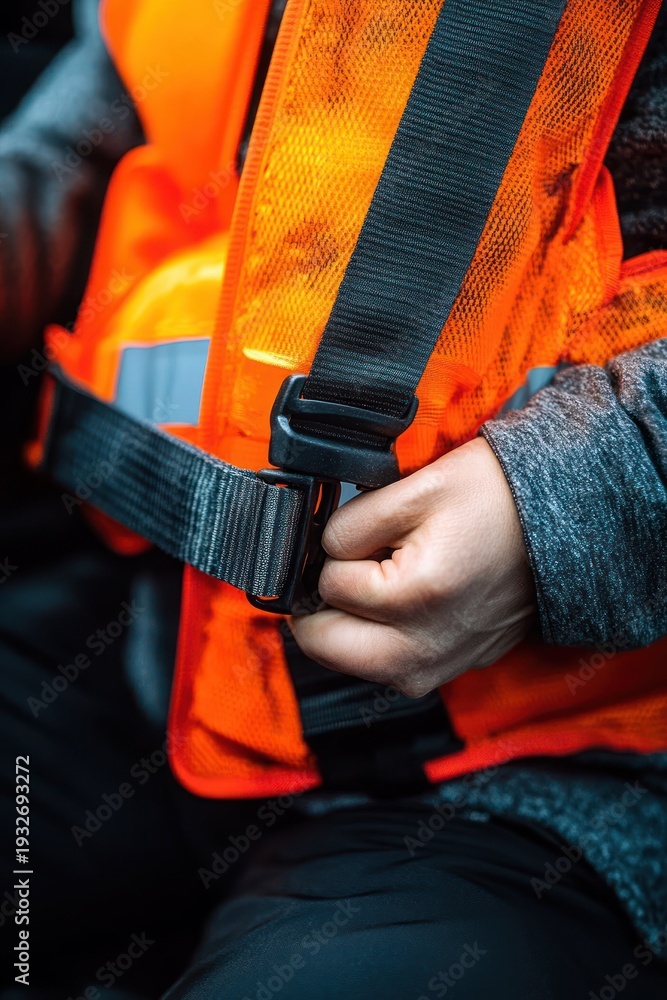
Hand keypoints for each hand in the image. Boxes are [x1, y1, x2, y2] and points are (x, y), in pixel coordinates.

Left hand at [290, 437, 535, 696]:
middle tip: (360, 567)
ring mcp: (437, 668)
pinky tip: (409, 601)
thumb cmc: (493, 500)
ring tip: (390, 580)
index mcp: (417, 598)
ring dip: (351, 624)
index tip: (375, 536)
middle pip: (323, 644)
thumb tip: (312, 557)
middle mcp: (424, 649)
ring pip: (349, 661)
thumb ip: (347, 525)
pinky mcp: (446, 671)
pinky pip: (385, 665)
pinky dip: (380, 637)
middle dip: (327, 604)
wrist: (558, 524)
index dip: (339, 554)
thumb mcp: (414, 489)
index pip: (328, 586)